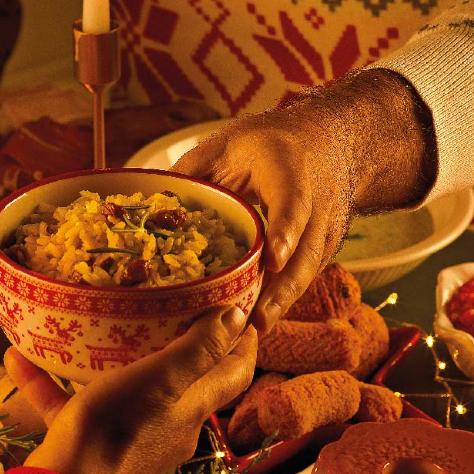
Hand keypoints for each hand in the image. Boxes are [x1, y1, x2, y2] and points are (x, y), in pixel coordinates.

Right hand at [6, 306, 256, 473]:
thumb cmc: (117, 428)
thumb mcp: (162, 379)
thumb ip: (199, 349)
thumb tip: (237, 316)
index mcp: (192, 410)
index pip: (233, 373)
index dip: (242, 343)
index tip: (240, 310)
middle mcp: (168, 427)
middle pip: (185, 381)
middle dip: (183, 345)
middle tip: (171, 306)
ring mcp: (128, 437)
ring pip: (123, 389)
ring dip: (106, 358)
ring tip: (91, 325)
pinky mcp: (88, 443)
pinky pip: (70, 405)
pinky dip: (50, 383)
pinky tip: (19, 358)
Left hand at [171, 69, 434, 331]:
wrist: (327, 142)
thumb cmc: (267, 145)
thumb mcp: (228, 145)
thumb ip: (193, 173)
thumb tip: (146, 205)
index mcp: (289, 168)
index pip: (292, 203)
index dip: (283, 233)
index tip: (271, 260)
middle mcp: (317, 202)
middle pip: (306, 251)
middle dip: (282, 288)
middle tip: (256, 319)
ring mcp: (326, 228)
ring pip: (308, 271)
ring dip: (282, 302)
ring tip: (253, 330)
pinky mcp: (324, 248)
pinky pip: (305, 277)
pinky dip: (284, 299)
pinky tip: (258, 322)